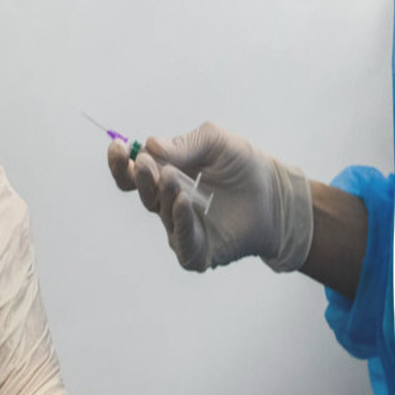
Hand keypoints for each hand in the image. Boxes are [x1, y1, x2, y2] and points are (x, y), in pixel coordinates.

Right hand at [108, 122, 312, 272]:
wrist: (277, 196)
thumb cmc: (244, 166)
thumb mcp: (216, 142)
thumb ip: (186, 144)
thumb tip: (152, 146)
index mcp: (165, 177)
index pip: (133, 173)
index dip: (122, 163)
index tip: (118, 147)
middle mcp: (167, 204)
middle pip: (142, 193)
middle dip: (140, 178)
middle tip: (145, 164)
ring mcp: (180, 229)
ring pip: (161, 213)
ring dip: (164, 194)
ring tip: (172, 178)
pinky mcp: (197, 251)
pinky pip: (183, 241)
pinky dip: (181, 221)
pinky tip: (182, 202)